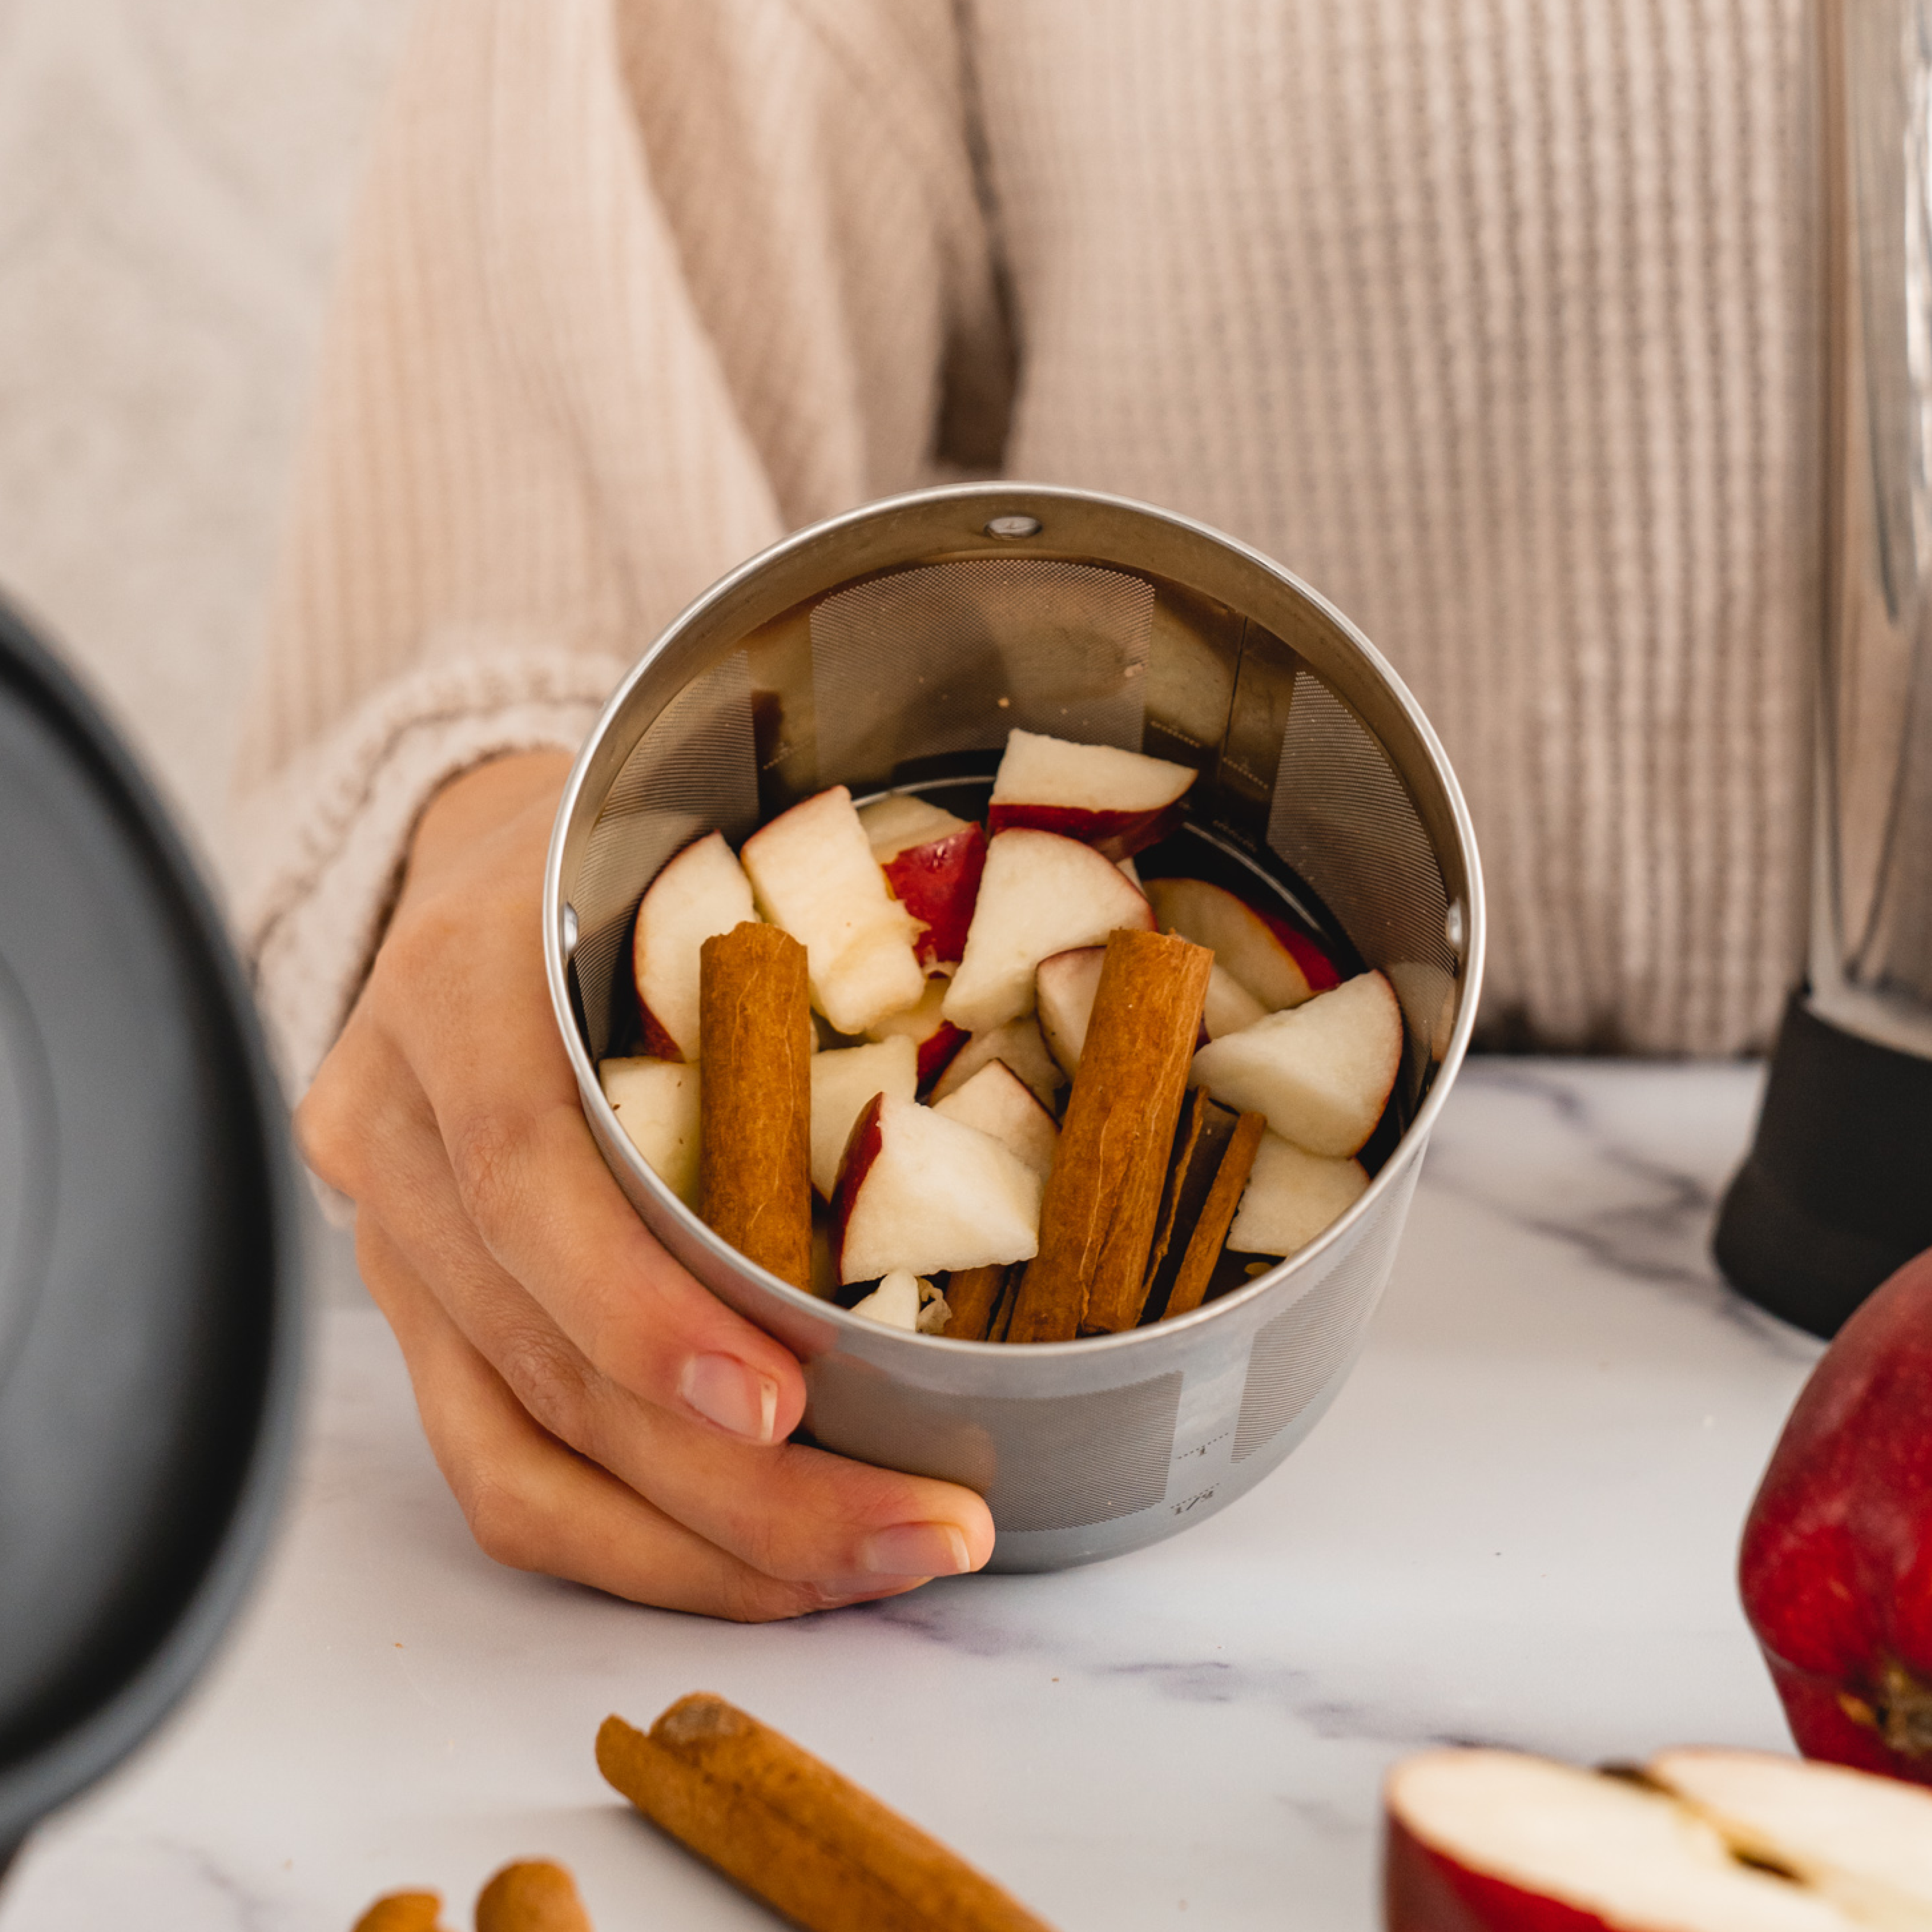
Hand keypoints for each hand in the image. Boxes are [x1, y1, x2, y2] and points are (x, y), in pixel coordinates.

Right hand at [297, 750, 994, 1617]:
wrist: (485, 863)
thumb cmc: (628, 852)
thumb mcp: (699, 841)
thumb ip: (810, 935)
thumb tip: (1095, 1002)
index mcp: (465, 986)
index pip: (529, 1172)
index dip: (644, 1308)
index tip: (789, 1404)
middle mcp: (401, 1123)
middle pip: (547, 1358)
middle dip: (738, 1486)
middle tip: (924, 1529)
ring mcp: (396, 1235)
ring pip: (521, 1454)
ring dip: (703, 1547)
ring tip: (874, 1566)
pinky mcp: (421, 1314)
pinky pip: (502, 1467)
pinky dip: (636, 1541)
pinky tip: (764, 1562)